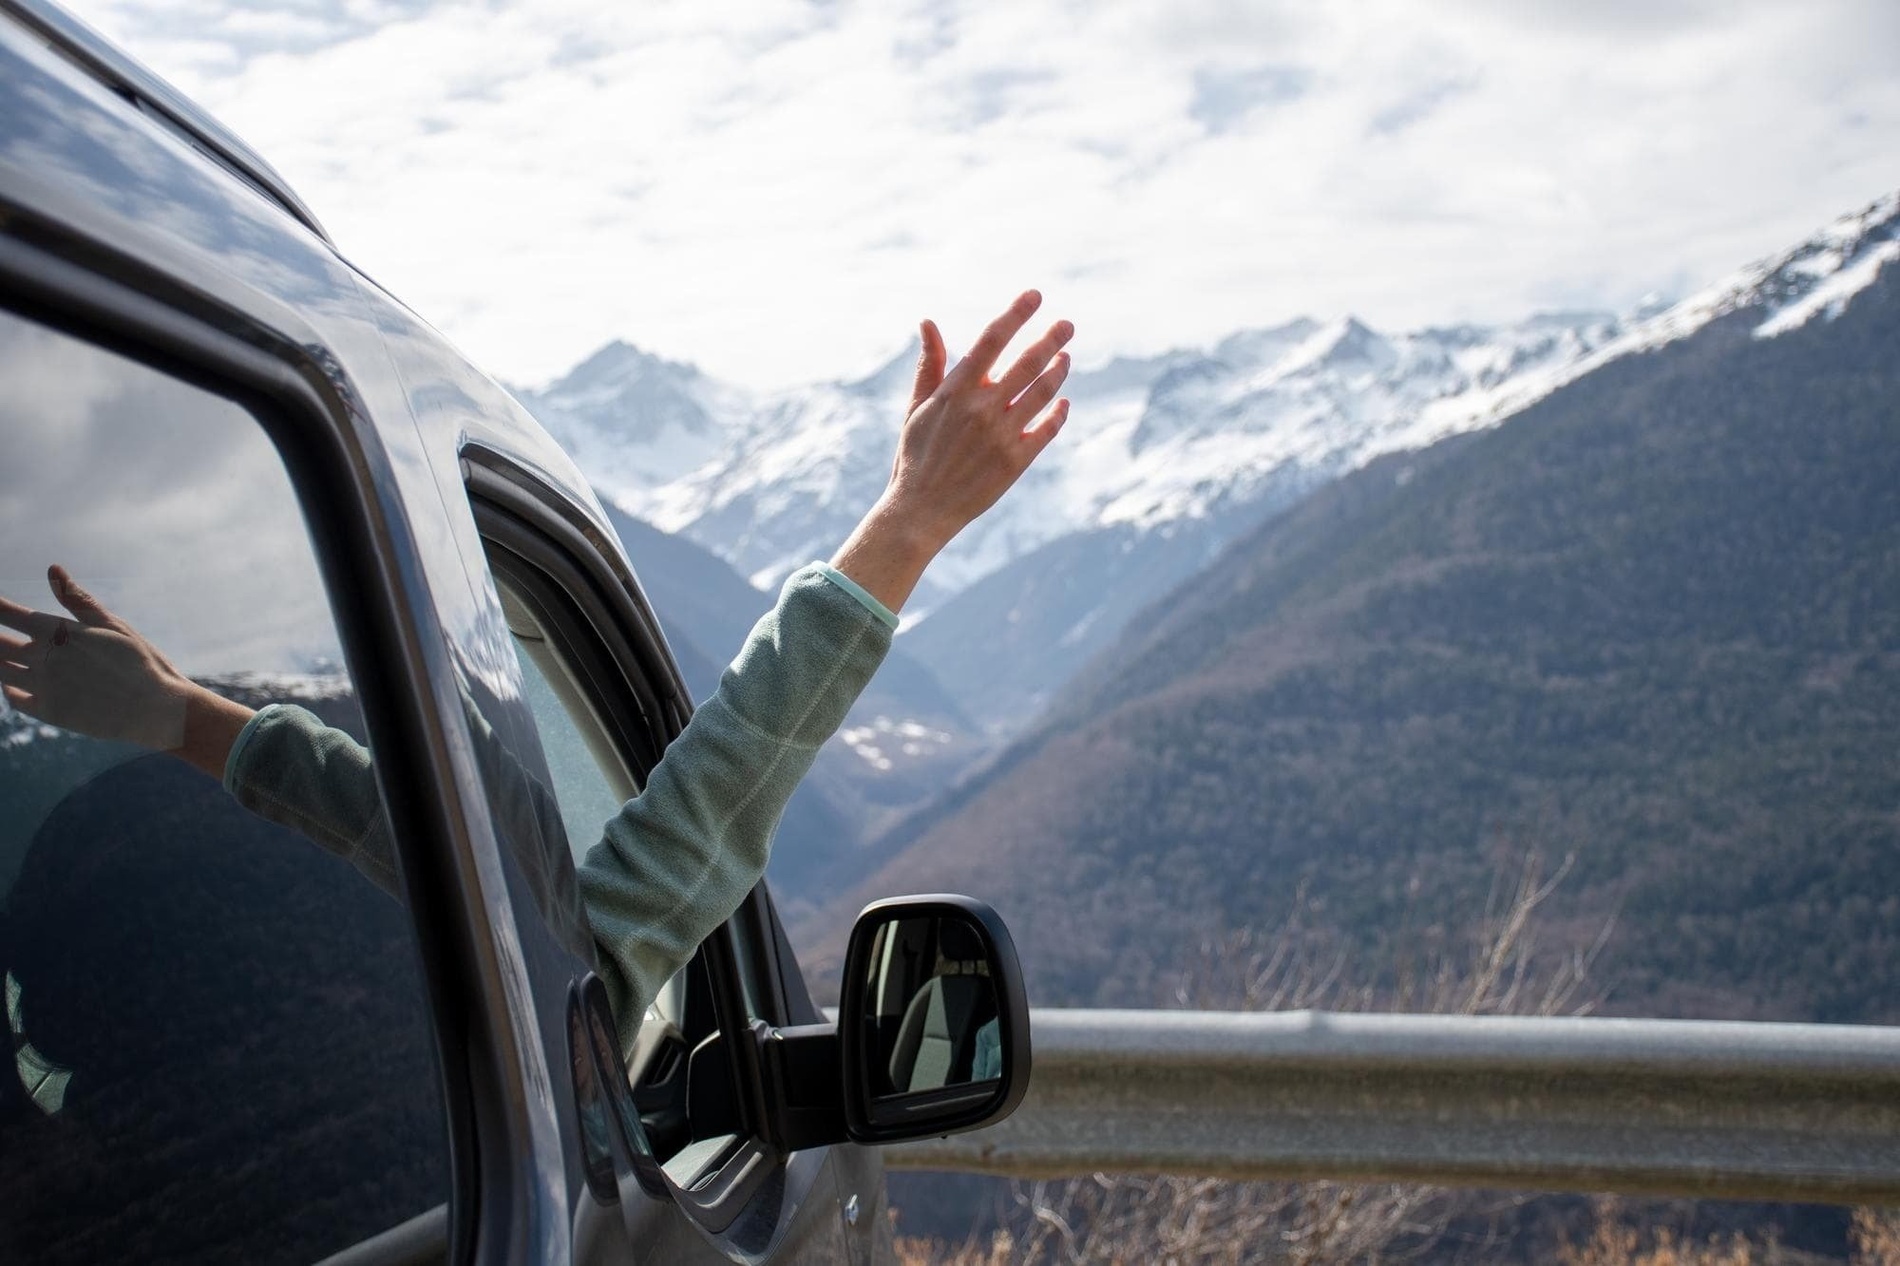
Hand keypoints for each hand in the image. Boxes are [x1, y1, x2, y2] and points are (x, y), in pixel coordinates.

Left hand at [0, 566, 250, 774]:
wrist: (157, 709)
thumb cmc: (142, 662)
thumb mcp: (114, 626)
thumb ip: (78, 600)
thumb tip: (52, 568)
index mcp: (59, 632)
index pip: (8, 613)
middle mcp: (45, 658)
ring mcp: (44, 686)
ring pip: (1, 671)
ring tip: (3, 655)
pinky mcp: (48, 712)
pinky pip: (14, 700)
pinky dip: (8, 690)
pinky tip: (14, 684)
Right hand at [833, 290, 1073, 611]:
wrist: (920, 511)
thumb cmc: (915, 456)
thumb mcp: (917, 408)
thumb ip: (930, 365)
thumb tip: (929, 322)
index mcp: (955, 391)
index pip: (991, 340)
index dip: (1016, 314)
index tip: (1035, 296)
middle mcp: (981, 409)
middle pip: (1026, 362)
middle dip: (1050, 338)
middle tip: (1067, 324)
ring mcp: (1001, 435)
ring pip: (1042, 392)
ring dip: (1058, 370)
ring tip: (1066, 357)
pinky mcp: (1016, 462)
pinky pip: (1047, 430)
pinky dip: (1058, 413)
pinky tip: (1063, 401)